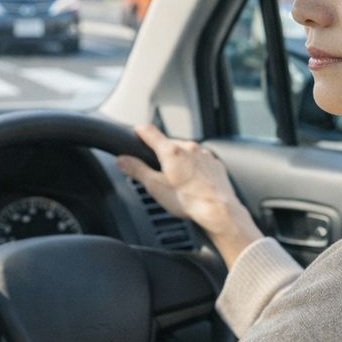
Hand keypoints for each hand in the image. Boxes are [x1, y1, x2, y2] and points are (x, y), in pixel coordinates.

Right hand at [116, 124, 261, 266]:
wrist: (218, 210)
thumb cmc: (187, 200)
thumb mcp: (155, 187)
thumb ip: (137, 170)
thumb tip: (122, 160)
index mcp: (171, 151)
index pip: (151, 132)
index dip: (141, 131)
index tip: (137, 130)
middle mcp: (189, 148)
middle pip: (169, 145)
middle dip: (163, 154)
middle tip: (159, 172)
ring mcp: (204, 155)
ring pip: (187, 153)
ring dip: (180, 161)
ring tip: (178, 183)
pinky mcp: (215, 164)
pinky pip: (201, 162)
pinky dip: (195, 169)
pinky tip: (194, 184)